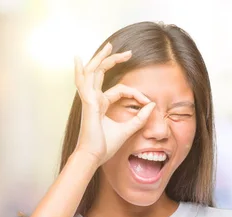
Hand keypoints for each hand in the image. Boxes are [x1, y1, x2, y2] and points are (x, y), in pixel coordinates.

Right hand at [73, 42, 155, 164]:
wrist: (94, 156)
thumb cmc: (105, 146)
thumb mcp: (128, 129)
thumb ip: (140, 118)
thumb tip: (153, 106)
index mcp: (102, 104)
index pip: (121, 90)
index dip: (136, 94)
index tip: (148, 102)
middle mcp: (94, 99)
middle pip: (102, 73)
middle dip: (113, 60)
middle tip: (128, 53)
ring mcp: (89, 99)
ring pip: (93, 71)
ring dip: (101, 58)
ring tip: (110, 46)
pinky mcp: (88, 102)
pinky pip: (85, 82)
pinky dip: (81, 70)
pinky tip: (78, 59)